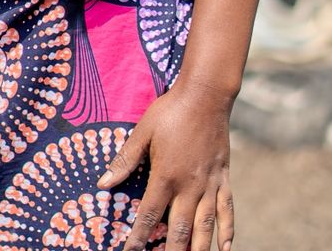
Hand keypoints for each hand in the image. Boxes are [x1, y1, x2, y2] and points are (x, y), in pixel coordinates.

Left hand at [97, 81, 234, 250]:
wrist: (206, 95)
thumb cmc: (171, 111)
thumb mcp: (143, 131)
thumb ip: (125, 159)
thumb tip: (103, 183)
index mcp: (165, 176)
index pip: (148, 215)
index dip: (138, 237)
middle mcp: (189, 186)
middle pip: (179, 230)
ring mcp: (209, 184)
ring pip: (205, 227)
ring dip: (198, 249)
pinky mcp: (223, 178)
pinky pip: (227, 210)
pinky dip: (228, 231)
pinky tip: (226, 248)